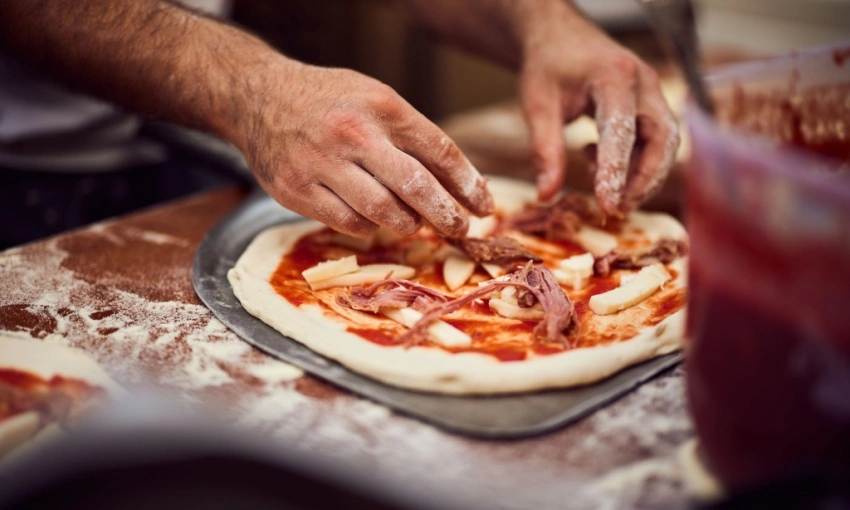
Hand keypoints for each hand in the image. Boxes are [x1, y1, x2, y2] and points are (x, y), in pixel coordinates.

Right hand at [240, 62, 492, 237]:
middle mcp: (353, 134)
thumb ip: (412, 135)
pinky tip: (373, 218)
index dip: (469, 184)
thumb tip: (461, 182)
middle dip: (447, 215)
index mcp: (381, 106)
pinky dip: (369, 227)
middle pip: (417, 187)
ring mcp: (322, 163)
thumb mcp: (375, 99)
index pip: (440, 152)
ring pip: (384, 212)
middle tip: (461, 228)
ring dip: (408, 224)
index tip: (484, 204)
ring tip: (413, 222)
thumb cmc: (329, 100)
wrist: (258, 96)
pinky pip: (349, 223)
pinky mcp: (297, 190)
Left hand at [518, 7, 679, 214]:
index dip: (617, 171)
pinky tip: (596, 160)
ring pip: (664, 143)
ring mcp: (651, 92)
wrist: (559, 37)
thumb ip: (544, 149)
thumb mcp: (537, 105)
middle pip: (663, 138)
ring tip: (608, 194)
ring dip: (642, 175)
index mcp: (614, 77)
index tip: (607, 206)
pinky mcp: (650, 104)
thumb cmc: (548, 66)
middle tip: (616, 209)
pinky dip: (634, 162)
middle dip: (644, 179)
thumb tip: (547, 195)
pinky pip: (655, 141)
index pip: (623, 131)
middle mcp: (643, 83)